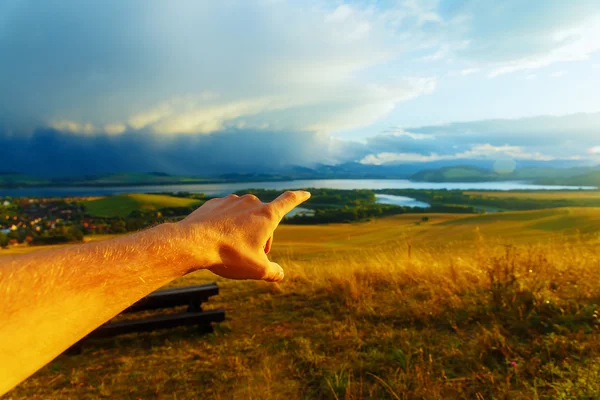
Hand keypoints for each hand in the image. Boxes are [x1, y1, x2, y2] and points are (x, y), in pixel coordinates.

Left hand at [178, 190, 310, 281]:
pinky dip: (225, 227)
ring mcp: (231, 201)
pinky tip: (217, 240)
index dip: (299, 198)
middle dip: (262, 236)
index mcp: (266, 215)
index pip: (289, 201)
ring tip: (231, 249)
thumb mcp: (257, 270)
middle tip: (251, 256)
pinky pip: (225, 215)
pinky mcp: (214, 204)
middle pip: (264, 219)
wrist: (192, 244)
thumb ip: (273, 272)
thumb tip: (279, 274)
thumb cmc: (229, 255)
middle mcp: (250, 202)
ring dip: (243, 231)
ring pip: (243, 217)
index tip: (306, 194)